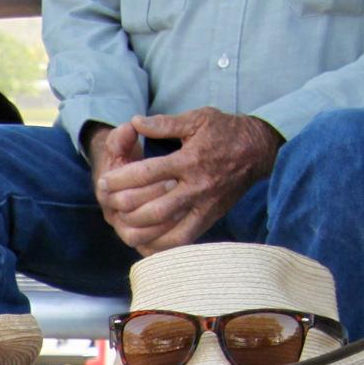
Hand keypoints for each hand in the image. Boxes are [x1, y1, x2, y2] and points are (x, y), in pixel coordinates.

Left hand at [95, 108, 280, 252]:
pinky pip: (184, 239)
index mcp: (190, 160)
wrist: (259, 149)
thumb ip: (165, 123)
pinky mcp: (211, 217)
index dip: (121, 179)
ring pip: (167, 229)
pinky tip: (146, 243)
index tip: (104, 182)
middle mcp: (197, 187)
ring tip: (123, 226)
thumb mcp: (198, 118)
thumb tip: (135, 122)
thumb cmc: (225, 131)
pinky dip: (163, 245)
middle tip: (109, 204)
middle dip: (126, 208)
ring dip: (141, 231)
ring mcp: (204, 206)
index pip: (148, 173)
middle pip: (153, 208)